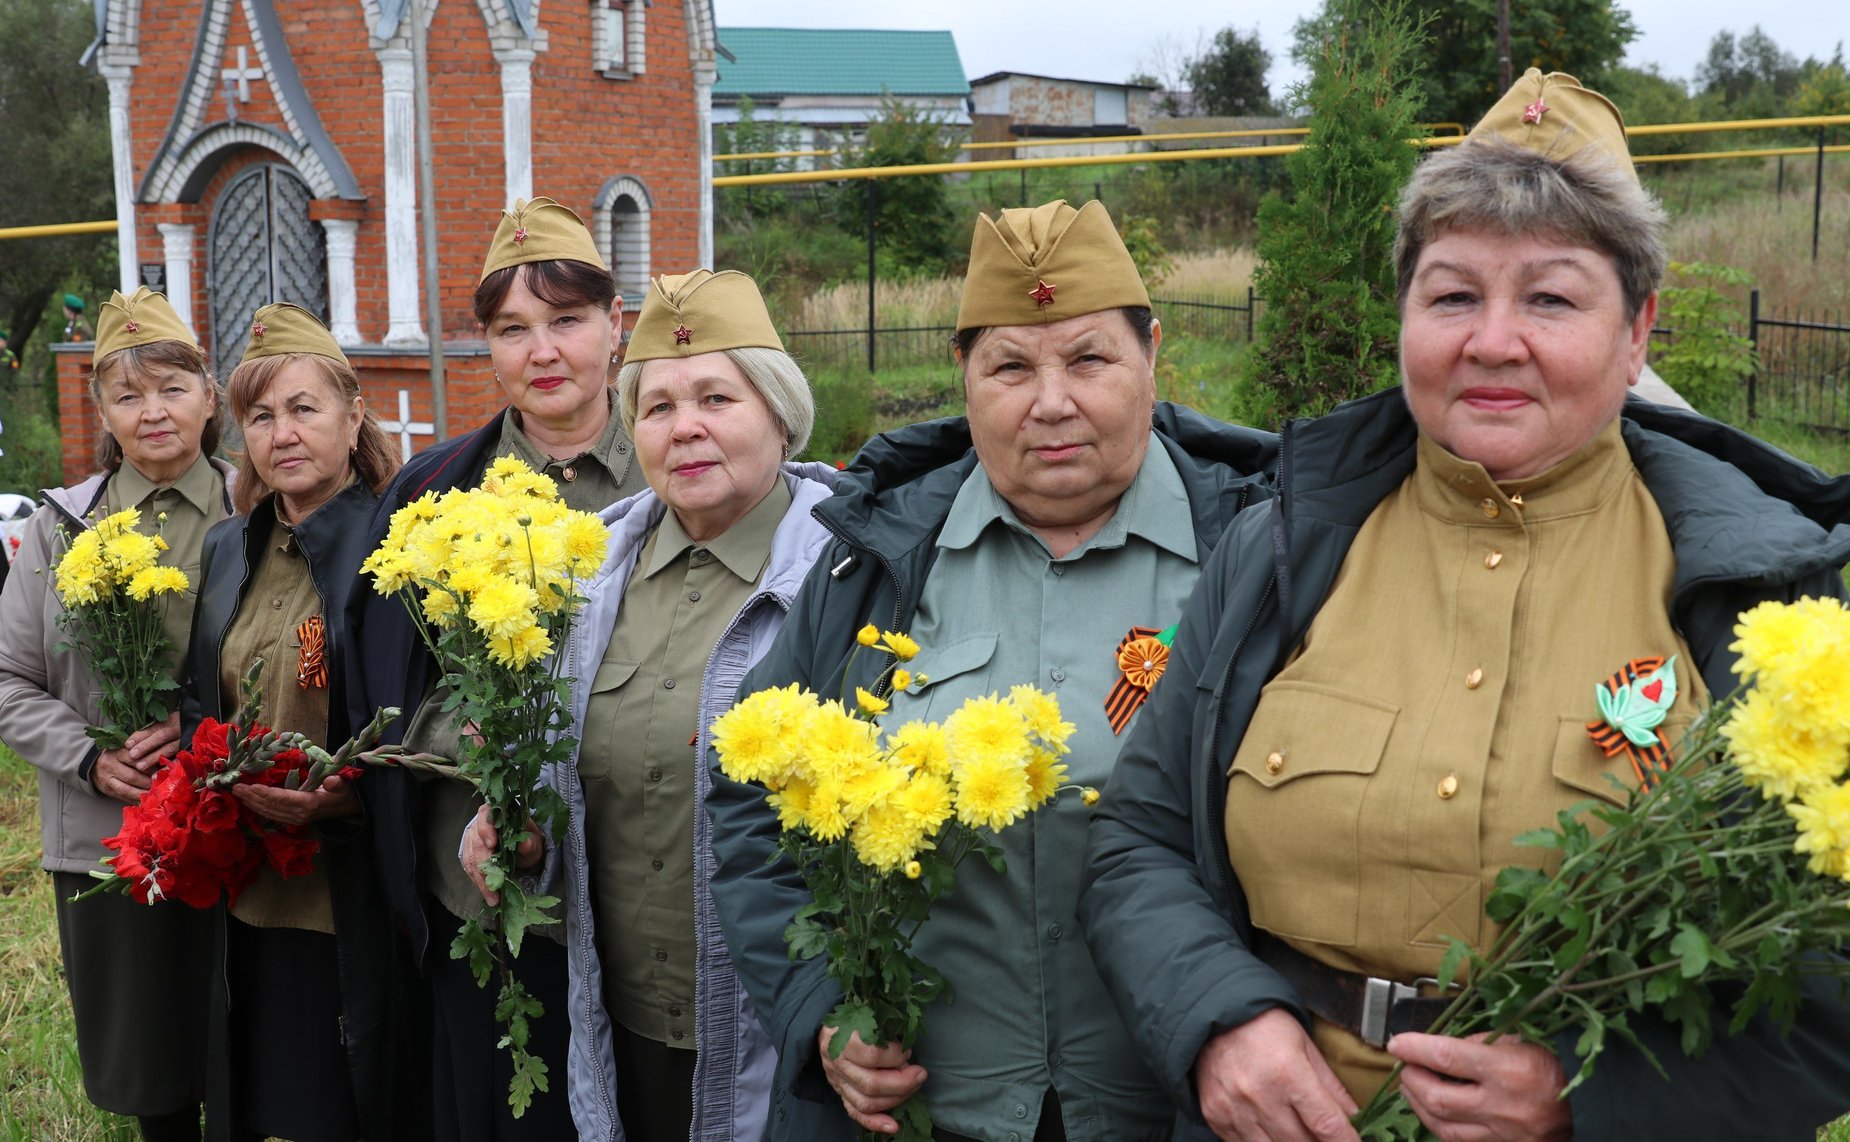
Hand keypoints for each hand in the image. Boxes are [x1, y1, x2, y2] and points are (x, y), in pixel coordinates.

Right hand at [91, 712, 180, 803]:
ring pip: (126, 789)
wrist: (94, 765)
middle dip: (149, 782)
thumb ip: (141, 753)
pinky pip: (122, 797)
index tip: (164, 769)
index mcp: (117, 752)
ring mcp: (107, 779)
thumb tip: (163, 760)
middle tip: (163, 785)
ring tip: (156, 794)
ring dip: (143, 793)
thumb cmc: (118, 756)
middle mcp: (110, 765)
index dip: (150, 765)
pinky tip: (146, 801)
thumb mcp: (127, 750)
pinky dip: (135, 799)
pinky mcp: (107, 790)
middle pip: (132, 776)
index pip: (135, 758)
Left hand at [231, 774, 358, 827]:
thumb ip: (336, 783)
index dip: (265, 793)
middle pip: (270, 806)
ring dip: (252, 803)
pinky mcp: (292, 820)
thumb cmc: (343, 792)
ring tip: (238, 794)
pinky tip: (250, 802)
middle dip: (251, 797)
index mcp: (308, 804)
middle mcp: (298, 814)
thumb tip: (330, 782)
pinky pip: (271, 815)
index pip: (282, 798)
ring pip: (268, 812)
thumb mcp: (343, 785)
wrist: (347, 807)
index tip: (250, 786)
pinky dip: (259, 808)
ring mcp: (295, 819)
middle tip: (235, 788)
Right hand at [462, 804, 541, 905]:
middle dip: (485, 866)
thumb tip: (525, 843)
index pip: (485, 815)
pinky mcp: (469, 854)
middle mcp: (479, 825)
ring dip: (481, 880)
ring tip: (493, 897)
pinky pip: (470, 869)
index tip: (492, 844)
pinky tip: (488, 895)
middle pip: (476, 843)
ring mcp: (472, 840)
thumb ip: (530, 842)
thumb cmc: (526, 839)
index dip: (486, 829)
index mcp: (496, 814)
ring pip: (471, 860)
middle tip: (495, 884)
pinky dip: (478, 883)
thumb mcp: (533, 840)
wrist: (520, 846)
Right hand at [817, 1024, 926, 1135]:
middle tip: (919, 1074)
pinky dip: (875, 1123)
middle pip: (871, 1084)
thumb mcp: (866, 1013)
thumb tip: (907, 1053)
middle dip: (902, 1082)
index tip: (907, 1051)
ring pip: (866, 1102)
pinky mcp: (840, 1094)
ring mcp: (837, 1082)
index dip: (896, 1056)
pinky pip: (856, 1114)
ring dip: (896, 1099)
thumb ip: (884, 1029)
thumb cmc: (855, 1019)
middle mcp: (837, 1064)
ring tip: (913, 1087)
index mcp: (841, 1039)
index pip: (872, 1055)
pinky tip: (894, 1126)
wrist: (830, 1029)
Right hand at [1195, 1008, 1359, 1140]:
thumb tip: (1356, 1119)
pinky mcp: (1215, 1116)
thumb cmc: (1265, 1026)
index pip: (1326, 1124)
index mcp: (1288, 1073)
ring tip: (1298, 1133)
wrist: (1214, 1014)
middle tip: (1323, 1135)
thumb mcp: (1306, 1046)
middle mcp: (1259, 1094)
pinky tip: (1270, 1130)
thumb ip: (1331, 1087)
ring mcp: (1234, 1108)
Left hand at [1389, 1032, 1570, 1141]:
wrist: (1589, 1105)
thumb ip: (1477, 1043)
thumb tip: (1437, 1048)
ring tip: (1412, 1086)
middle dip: (1411, 1079)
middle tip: (1404, 1065)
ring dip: (1418, 1104)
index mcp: (1507, 1070)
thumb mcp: (1518, 1040)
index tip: (1397, 1042)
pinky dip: (1439, 1125)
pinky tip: (1434, 1110)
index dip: (1414, 1048)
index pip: (1445, 1057)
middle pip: (1436, 1098)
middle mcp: (1502, 1107)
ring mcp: (1502, 1135)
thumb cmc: (1552, 1065)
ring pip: (1442, 1126)